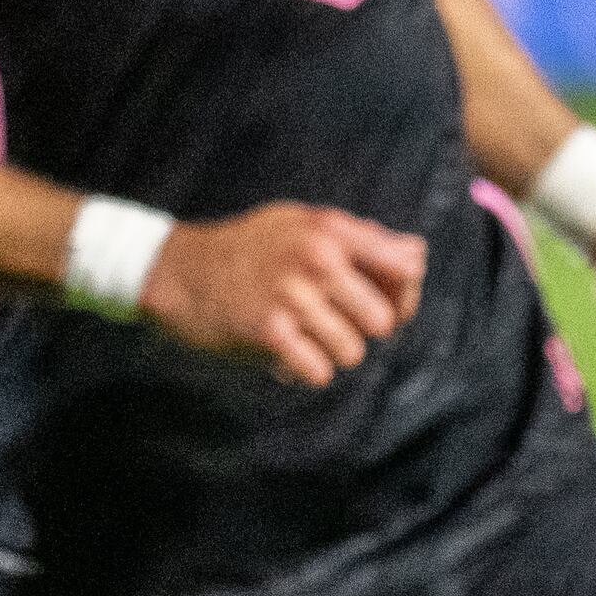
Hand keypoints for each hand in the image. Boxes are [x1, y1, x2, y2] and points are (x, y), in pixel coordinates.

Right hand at [142, 203, 427, 386]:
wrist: (178, 270)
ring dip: (331, 353)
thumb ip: (360, 238)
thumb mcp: (301, 224)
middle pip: (383, 321)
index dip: (403, 296)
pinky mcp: (269, 330)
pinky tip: (285, 353)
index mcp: (331, 230)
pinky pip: (318, 371)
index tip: (382, 304)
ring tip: (305, 338)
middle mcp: (318, 258)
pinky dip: (305, 370)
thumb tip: (417, 254)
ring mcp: (293, 295)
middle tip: (334, 325)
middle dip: (363, 331)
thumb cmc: (249, 247)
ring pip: (352, 351)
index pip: (406, 269)